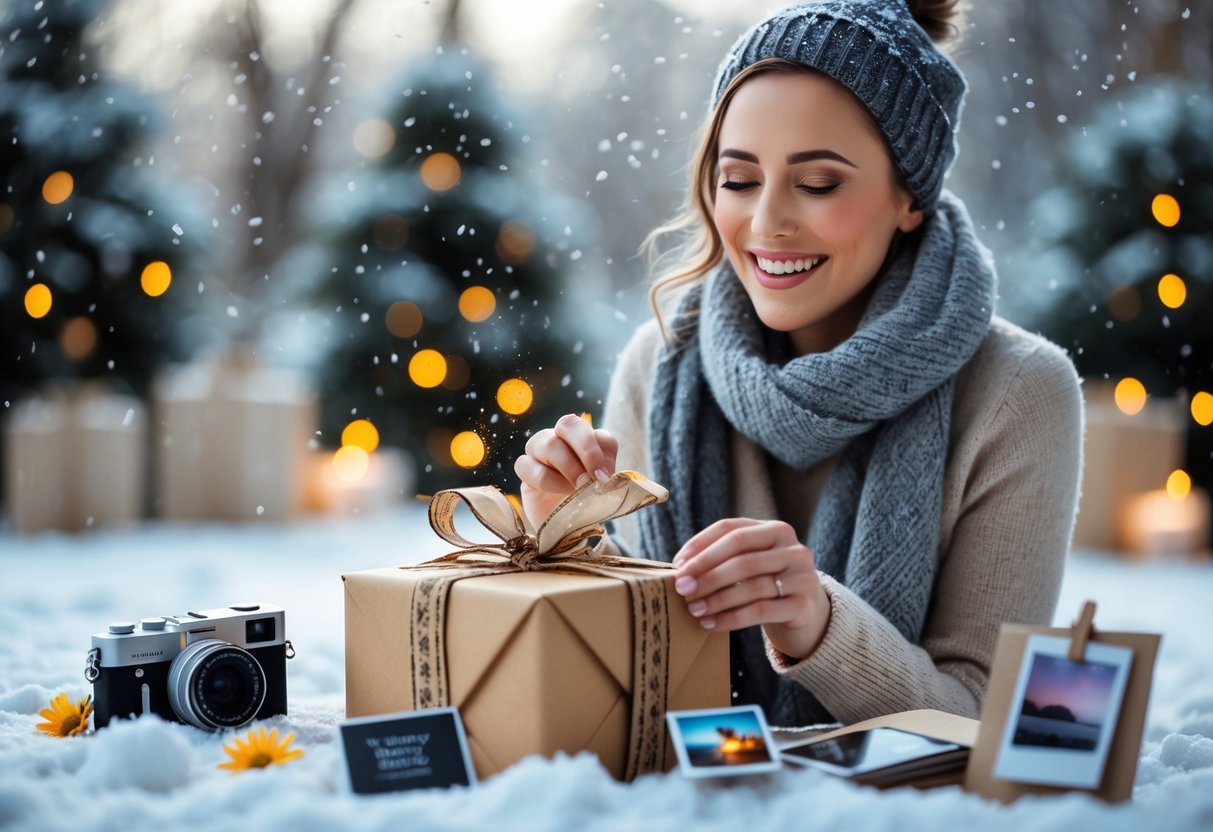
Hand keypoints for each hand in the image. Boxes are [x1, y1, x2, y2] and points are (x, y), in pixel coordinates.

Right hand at [514, 413, 618, 528]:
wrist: (567, 526)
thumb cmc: (588, 501)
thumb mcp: (604, 486)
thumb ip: (605, 471)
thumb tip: (602, 472)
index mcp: (584, 437)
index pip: (594, 430)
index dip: (598, 451)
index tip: (604, 478)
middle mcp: (559, 436)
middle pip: (568, 424)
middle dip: (586, 450)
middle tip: (593, 479)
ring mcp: (538, 449)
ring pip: (549, 444)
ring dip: (568, 469)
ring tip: (576, 491)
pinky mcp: (524, 468)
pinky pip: (527, 465)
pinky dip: (547, 482)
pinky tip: (557, 495)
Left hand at [672, 518, 830, 659]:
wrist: (808, 616)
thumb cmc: (769, 586)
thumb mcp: (752, 564)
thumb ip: (725, 559)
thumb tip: (680, 570)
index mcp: (776, 529)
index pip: (731, 529)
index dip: (701, 545)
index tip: (678, 564)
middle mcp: (793, 548)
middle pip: (742, 556)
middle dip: (706, 572)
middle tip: (682, 588)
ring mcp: (802, 576)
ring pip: (751, 585)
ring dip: (716, 599)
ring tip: (693, 609)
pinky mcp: (803, 605)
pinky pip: (761, 611)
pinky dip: (731, 618)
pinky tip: (710, 624)